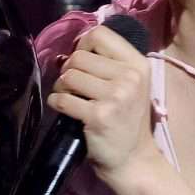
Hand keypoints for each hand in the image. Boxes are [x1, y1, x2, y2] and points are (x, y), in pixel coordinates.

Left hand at [46, 23, 160, 182]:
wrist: (133, 160)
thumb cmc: (127, 120)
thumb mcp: (129, 85)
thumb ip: (106, 63)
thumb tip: (66, 52)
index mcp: (138, 64)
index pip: (100, 34)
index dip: (82, 45)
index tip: (81, 62)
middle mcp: (130, 77)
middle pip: (79, 56)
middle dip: (68, 70)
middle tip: (73, 86)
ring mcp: (115, 97)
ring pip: (68, 76)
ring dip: (61, 87)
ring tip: (70, 98)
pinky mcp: (98, 116)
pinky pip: (62, 99)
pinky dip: (56, 103)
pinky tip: (65, 109)